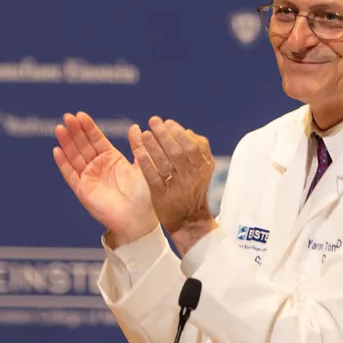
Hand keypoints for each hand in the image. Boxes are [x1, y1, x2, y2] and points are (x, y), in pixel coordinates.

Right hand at [53, 113, 158, 244]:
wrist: (138, 218)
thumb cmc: (144, 194)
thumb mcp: (142, 165)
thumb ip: (137, 147)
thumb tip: (136, 127)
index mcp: (111, 158)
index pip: (96, 139)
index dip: (88, 127)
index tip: (80, 115)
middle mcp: (98, 166)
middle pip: (83, 145)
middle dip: (75, 131)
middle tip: (68, 117)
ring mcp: (88, 177)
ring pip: (74, 157)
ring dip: (66, 143)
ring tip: (59, 128)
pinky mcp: (82, 190)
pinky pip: (70, 175)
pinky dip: (63, 163)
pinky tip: (57, 150)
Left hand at [134, 117, 216, 253]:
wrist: (189, 220)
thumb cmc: (193, 190)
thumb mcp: (202, 170)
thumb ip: (197, 151)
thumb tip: (186, 130)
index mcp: (203, 167)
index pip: (193, 144)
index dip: (179, 132)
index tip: (167, 123)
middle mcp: (192, 176)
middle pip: (179, 151)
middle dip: (165, 134)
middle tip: (154, 121)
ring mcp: (177, 187)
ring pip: (166, 163)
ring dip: (154, 146)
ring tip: (145, 134)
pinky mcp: (163, 197)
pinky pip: (154, 177)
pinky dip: (146, 163)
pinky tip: (139, 152)